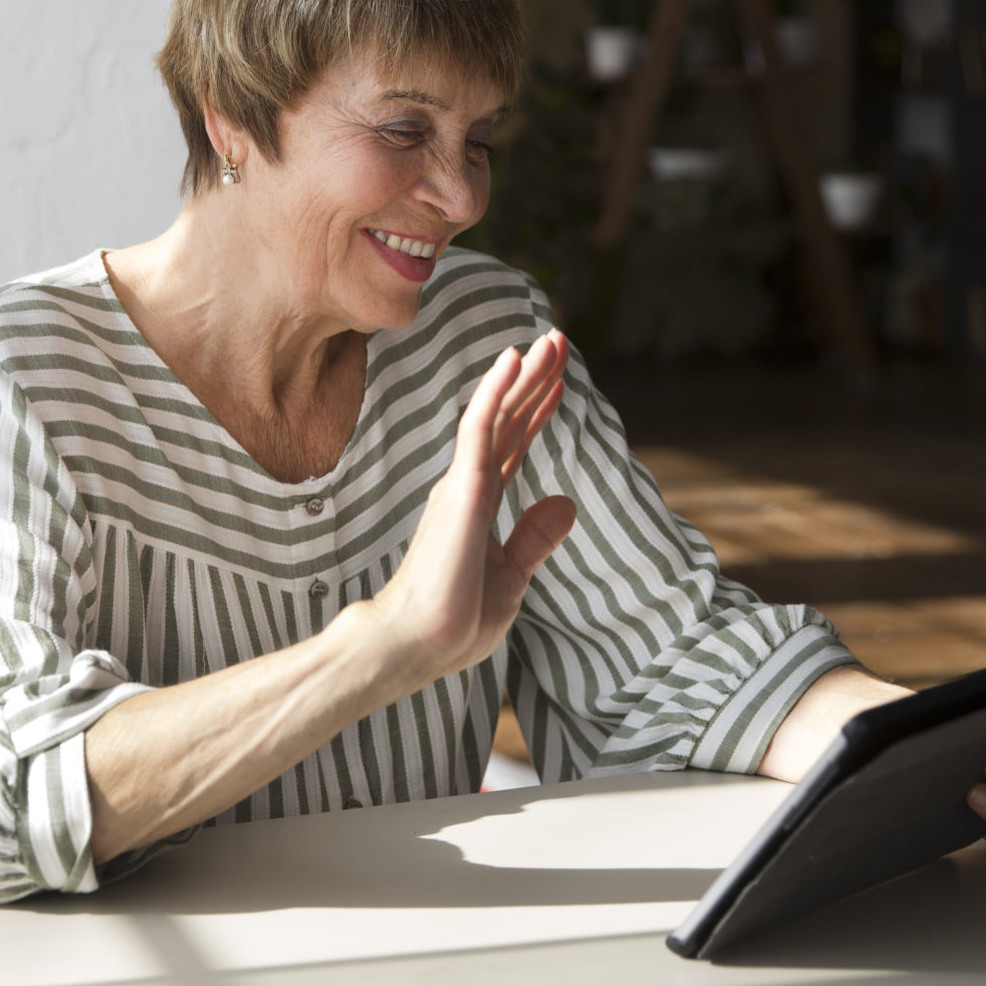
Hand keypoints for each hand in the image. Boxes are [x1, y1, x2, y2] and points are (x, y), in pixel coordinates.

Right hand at [361, 331, 578, 686]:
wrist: (418, 646)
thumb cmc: (454, 621)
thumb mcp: (511, 578)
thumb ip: (534, 539)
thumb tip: (567, 503)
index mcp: (479, 506)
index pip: (513, 445)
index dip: (535, 409)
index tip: (557, 379)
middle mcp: (468, 487)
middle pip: (508, 420)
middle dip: (534, 380)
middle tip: (557, 340)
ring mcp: (463, 485)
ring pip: (496, 415)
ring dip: (523, 376)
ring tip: (549, 340)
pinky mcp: (460, 490)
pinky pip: (479, 428)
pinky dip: (495, 391)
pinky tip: (512, 361)